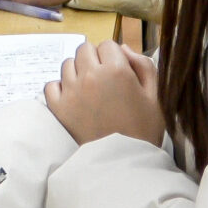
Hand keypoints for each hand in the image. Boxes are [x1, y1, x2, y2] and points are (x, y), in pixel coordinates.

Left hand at [42, 41, 164, 145]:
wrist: (124, 163)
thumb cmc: (144, 129)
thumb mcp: (156, 96)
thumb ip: (143, 65)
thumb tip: (123, 49)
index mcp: (117, 69)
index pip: (108, 44)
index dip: (114, 56)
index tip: (119, 72)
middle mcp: (90, 75)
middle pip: (84, 49)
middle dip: (94, 59)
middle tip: (104, 79)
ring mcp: (71, 91)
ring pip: (67, 64)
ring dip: (77, 72)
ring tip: (89, 90)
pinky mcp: (58, 107)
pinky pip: (51, 85)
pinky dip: (60, 88)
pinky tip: (73, 99)